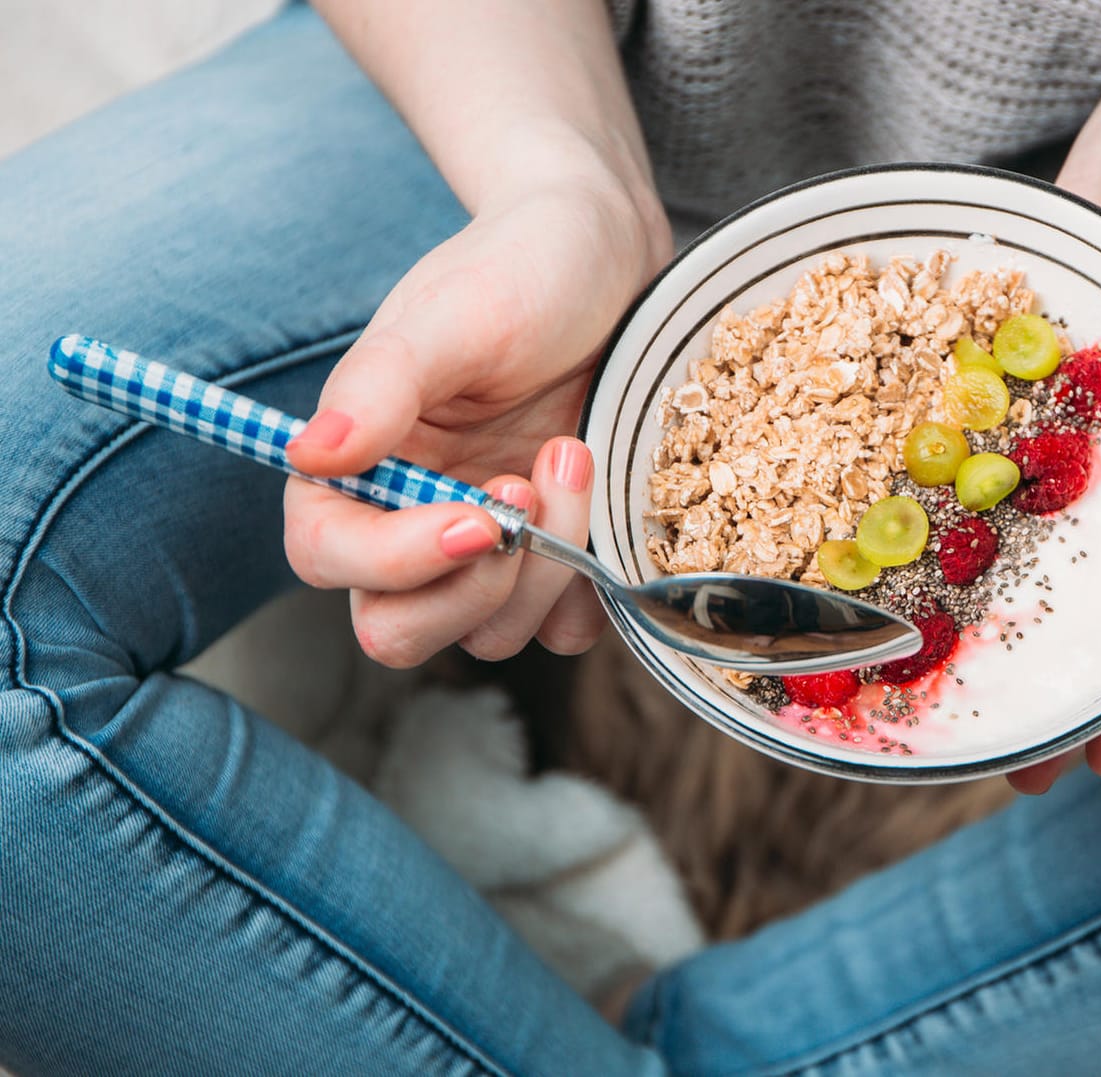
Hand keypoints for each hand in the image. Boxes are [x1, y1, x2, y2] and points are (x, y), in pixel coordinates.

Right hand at [284, 160, 670, 667]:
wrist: (610, 261)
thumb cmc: (517, 271)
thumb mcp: (449, 316)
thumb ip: (379, 385)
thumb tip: (310, 453)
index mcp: (357, 468)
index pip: (329, 556)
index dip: (395, 559)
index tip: (475, 516)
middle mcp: (412, 522)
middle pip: (400, 629)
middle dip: (471, 585)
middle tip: (526, 487)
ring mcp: (492, 551)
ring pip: (489, 636)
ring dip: (542, 571)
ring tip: (573, 453)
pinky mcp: (563, 561)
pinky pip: (565, 629)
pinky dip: (589, 591)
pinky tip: (606, 499)